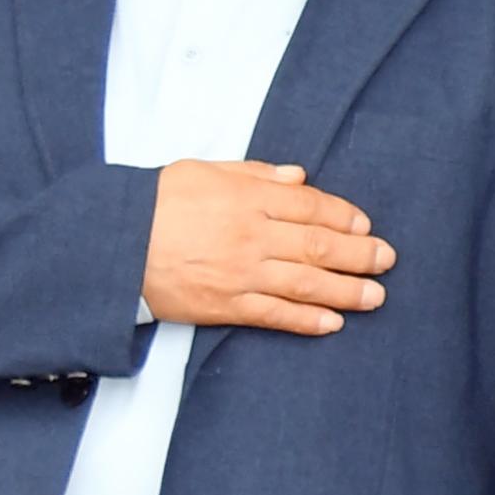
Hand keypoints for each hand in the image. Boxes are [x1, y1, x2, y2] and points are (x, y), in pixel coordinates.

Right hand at [143, 158, 391, 333]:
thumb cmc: (152, 203)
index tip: (366, 225)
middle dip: (360, 255)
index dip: (345, 217)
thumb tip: (299, 176)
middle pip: (320, 246)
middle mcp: (250, 235)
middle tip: (387, 260)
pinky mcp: (223, 305)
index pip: (312, 206)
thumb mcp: (201, 171)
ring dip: (347, 291)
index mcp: (247, 198)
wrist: (107, 244)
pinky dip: (306, 321)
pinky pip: (274, 315)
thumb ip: (254, 174)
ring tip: (375, 296)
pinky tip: (332, 324)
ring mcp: (239, 273)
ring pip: (306, 283)